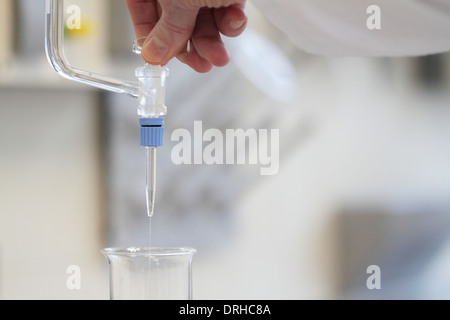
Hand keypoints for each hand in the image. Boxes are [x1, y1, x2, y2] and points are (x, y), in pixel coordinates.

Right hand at [126, 0, 246, 72]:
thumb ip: (168, 28)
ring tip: (220, 57)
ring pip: (203, 18)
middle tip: (201, 65)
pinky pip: (225, 6)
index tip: (161, 60)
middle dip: (191, 46)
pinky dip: (231, 19)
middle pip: (176, 20)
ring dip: (213, 41)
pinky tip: (236, 21)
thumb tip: (154, 54)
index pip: (142, 12)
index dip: (152, 39)